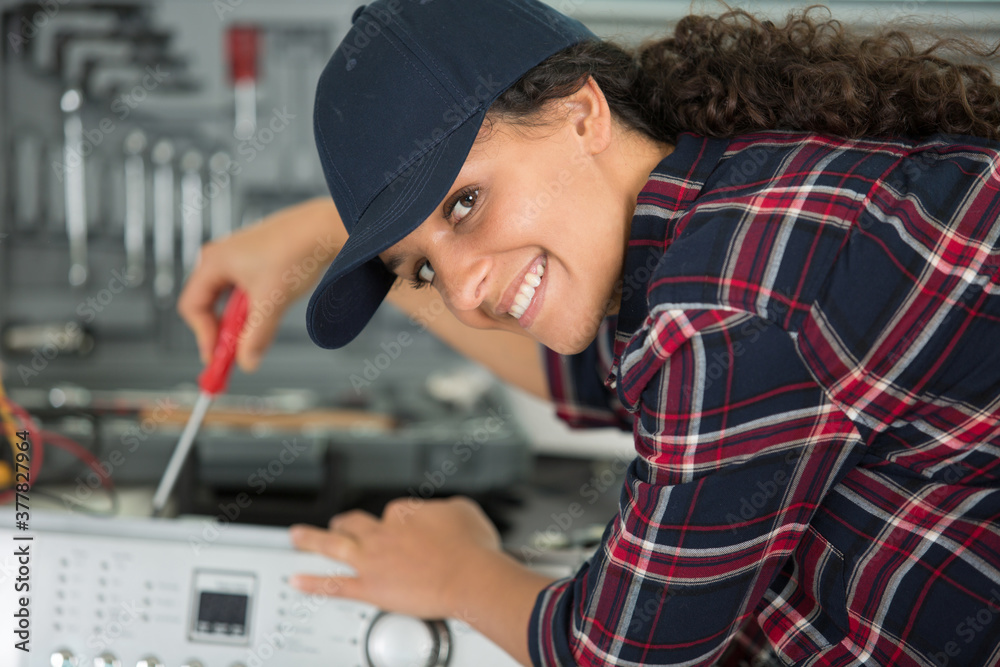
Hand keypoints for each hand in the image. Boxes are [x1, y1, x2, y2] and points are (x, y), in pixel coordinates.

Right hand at [177, 197, 344, 371]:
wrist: (326, 227)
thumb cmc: (296, 249)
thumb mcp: (272, 301)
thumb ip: (256, 336)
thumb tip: (247, 361)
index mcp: (214, 261)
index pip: (192, 306)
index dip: (203, 335)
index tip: (218, 356)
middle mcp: (222, 257)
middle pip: (208, 304)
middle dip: (222, 330)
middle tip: (235, 353)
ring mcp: (240, 257)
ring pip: (230, 299)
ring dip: (241, 319)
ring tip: (259, 326)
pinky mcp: (258, 259)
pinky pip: (246, 290)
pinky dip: (254, 307)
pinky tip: (271, 310)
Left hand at [289, 496, 501, 619]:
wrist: (470, 577)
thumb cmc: (472, 548)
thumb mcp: (465, 510)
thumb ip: (447, 508)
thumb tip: (444, 510)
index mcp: (404, 512)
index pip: (392, 512)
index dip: (397, 521)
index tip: (404, 529)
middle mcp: (382, 533)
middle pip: (355, 523)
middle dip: (345, 523)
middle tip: (339, 524)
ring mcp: (373, 560)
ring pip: (334, 546)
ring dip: (312, 539)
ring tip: (297, 536)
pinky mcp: (369, 588)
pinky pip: (334, 585)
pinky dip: (313, 583)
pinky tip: (296, 580)